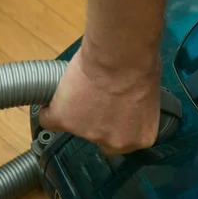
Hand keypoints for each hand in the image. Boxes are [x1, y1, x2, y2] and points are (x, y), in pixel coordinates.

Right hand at [38, 44, 161, 155]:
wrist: (119, 55)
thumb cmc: (140, 64)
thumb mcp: (148, 93)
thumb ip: (137, 109)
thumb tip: (128, 104)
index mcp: (140, 136)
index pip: (123, 140)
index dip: (115, 123)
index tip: (110, 112)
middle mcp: (115, 142)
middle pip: (99, 138)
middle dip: (97, 121)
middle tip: (96, 99)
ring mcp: (88, 134)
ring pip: (74, 128)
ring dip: (76, 112)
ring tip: (82, 87)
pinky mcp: (64, 121)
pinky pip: (49, 120)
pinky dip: (49, 111)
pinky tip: (51, 101)